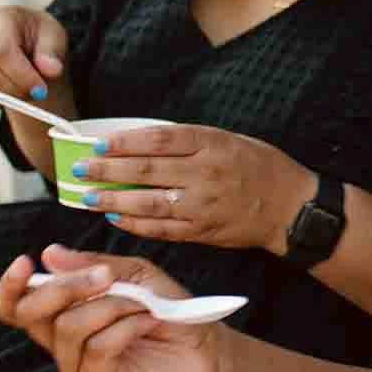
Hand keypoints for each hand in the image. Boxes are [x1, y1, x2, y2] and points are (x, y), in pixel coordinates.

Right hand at [0, 4, 70, 107]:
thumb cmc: (40, 38)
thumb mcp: (54, 38)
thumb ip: (53, 52)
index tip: (40, 90)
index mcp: (0, 18)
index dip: (21, 75)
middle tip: (36, 95)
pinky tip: (7, 93)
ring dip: (3, 97)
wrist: (24, 42)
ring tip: (23, 89)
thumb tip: (52, 70)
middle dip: (14, 89)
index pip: (2, 51)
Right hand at [0, 244, 225, 371]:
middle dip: (65, 287)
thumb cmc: (172, 314)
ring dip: (111, 306)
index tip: (25, 261)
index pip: (18, 307)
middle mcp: (65, 346)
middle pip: (32, 315)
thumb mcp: (137, 277)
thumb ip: (94, 266)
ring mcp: (80, 370)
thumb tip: (50, 254)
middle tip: (105, 276)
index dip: (12, 287)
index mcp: (66, 316)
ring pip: (69, 328)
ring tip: (144, 305)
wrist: (211, 353)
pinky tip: (149, 323)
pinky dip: (126, 328)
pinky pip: (98, 348)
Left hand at [72, 124, 310, 251]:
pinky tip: (116, 217)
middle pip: (146, 171)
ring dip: (113, 200)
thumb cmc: (259, 166)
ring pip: (148, 203)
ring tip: (88, 197)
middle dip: (107, 171)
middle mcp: (206, 174)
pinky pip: (161, 228)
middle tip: (81, 170)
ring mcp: (203, 206)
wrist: (290, 208)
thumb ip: (189, 140)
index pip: (158, 139)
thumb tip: (139, 141)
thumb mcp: (228, 139)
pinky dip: (135, 223)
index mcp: (212, 144)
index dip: (124, 142)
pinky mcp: (202, 232)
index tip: (99, 144)